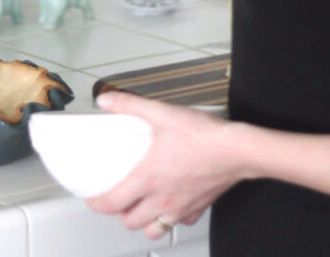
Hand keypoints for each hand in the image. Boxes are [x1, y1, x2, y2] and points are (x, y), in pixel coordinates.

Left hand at [86, 92, 244, 240]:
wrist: (237, 150)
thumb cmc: (203, 136)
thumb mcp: (161, 113)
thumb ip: (130, 105)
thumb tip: (106, 100)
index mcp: (148, 179)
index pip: (112, 203)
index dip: (97, 204)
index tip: (92, 198)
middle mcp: (162, 199)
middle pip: (130, 222)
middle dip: (119, 214)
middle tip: (117, 199)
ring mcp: (180, 208)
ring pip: (154, 229)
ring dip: (143, 222)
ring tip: (140, 207)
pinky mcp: (197, 208)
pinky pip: (179, 223)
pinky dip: (171, 218)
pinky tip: (171, 203)